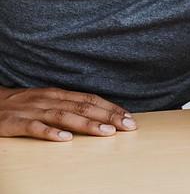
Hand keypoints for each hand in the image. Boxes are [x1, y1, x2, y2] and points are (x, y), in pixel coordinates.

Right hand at [0, 87, 136, 141]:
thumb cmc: (22, 105)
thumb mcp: (48, 101)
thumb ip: (69, 106)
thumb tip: (99, 115)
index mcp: (58, 94)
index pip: (90, 99)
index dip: (111, 108)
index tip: (130, 117)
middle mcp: (48, 100)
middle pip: (83, 107)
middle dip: (108, 116)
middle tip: (128, 125)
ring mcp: (32, 110)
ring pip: (64, 116)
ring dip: (87, 124)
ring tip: (106, 132)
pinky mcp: (14, 122)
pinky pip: (34, 128)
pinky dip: (50, 133)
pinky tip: (65, 139)